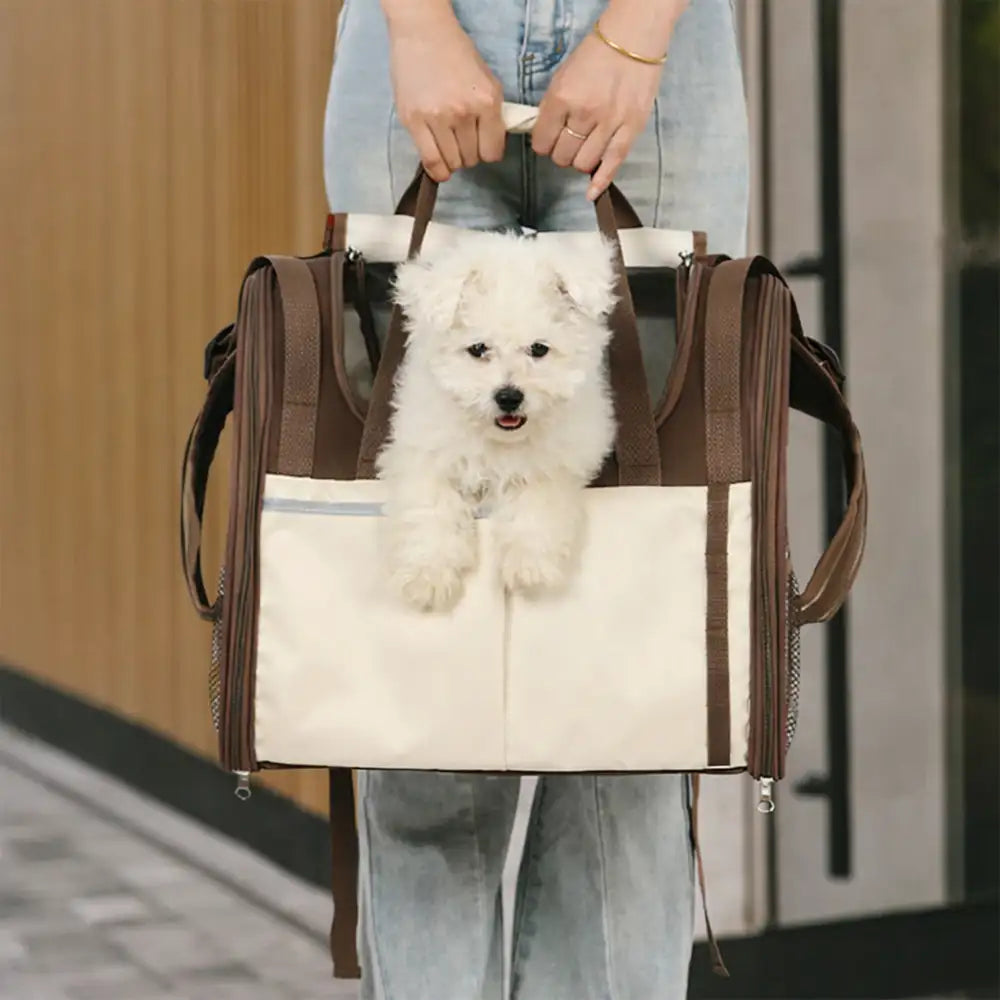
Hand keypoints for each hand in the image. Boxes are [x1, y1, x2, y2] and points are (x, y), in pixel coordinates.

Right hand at [384, 5, 505, 181]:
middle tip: (461, 139)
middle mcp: (463, 112)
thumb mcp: (487, 81)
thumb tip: (493, 146)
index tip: (481, 145)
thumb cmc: (456, 54)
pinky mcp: (413, 121)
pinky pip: (431, 161)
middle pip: (472, 159)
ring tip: (448, 144)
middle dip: (469, 153)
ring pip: (452, 163)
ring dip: (452, 160)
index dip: (487, 151)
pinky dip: (437, 170)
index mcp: (487, 101)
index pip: (492, 152)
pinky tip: (439, 167)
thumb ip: (493, 114)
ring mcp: (437, 118)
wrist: (423, 33)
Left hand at [532, 0, 685, 199]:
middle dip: (561, 153)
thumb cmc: (596, 56)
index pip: (542, 141)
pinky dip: (600, 182)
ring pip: (584, 163)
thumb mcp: (562, 77)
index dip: (543, 144)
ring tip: (584, 149)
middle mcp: (584, 113)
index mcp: (562, 97)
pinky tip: (592, 193)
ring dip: (580, 162)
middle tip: (567, 143)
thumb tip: (543, 136)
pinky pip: (612, 164)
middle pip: (562, 156)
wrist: (633, 39)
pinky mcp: (630, 129)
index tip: (547, 141)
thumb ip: (552, 109)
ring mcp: (609, 123)